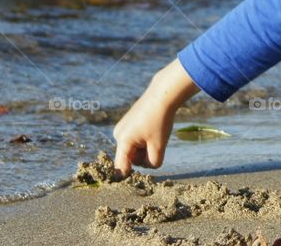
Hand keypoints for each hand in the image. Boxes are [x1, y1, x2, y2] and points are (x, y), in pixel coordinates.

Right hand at [113, 58, 199, 176]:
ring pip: (133, 150)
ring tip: (155, 134)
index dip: (126, 175)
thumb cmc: (160, 121)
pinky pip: (135, 141)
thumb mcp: (159, 146)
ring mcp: (122, 128)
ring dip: (144, 148)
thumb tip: (148, 166)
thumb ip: (153, 162)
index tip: (125, 183)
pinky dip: (144, 140)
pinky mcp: (127, 124)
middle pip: (130, 158)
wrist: (162, 96)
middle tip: (156, 143)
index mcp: (123, 140)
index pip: (121, 167)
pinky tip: (152, 130)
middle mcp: (119, 134)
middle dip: (143, 156)